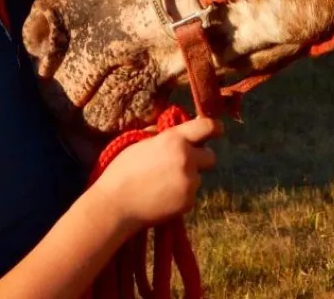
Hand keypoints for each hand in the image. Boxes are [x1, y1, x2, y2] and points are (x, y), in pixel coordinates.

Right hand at [94, 117, 221, 229]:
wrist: (115, 205)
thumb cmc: (123, 169)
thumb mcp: (140, 142)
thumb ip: (163, 135)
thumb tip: (176, 128)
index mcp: (175, 139)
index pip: (208, 127)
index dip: (214, 128)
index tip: (218, 130)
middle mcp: (187, 159)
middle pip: (210, 156)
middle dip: (200, 157)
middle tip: (183, 161)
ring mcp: (190, 183)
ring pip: (199, 177)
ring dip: (188, 177)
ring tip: (164, 183)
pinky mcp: (188, 202)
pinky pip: (191, 194)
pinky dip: (182, 195)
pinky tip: (163, 196)